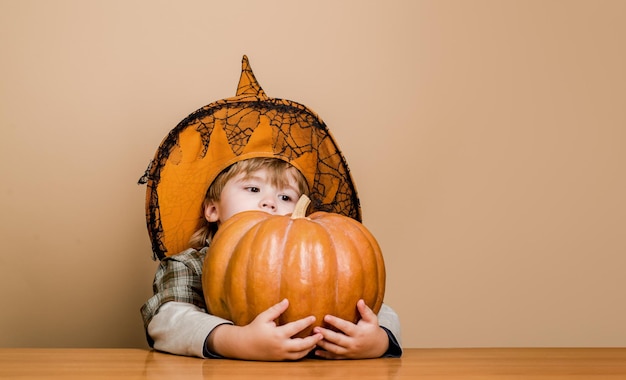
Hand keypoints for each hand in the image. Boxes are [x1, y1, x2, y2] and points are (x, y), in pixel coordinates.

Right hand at [207, 299, 321, 360]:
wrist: (244, 345)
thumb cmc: (254, 329)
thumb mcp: (264, 317)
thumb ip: (276, 309)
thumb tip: (287, 300)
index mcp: (278, 334)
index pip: (296, 328)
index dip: (306, 322)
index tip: (313, 317)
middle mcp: (281, 346)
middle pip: (302, 345)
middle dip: (313, 340)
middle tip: (321, 334)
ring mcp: (281, 354)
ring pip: (300, 354)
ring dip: (309, 348)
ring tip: (316, 341)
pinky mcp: (280, 359)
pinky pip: (294, 358)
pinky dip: (302, 353)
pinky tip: (307, 348)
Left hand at [313, 299, 388, 358]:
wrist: (378, 347)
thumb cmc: (373, 330)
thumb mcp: (372, 320)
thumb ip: (365, 311)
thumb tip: (360, 301)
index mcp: (359, 333)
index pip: (346, 327)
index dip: (336, 322)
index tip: (326, 316)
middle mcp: (353, 343)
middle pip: (338, 339)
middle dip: (326, 334)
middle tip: (315, 329)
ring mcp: (349, 352)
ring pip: (334, 349)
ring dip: (323, 344)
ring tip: (312, 338)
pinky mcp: (346, 357)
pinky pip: (335, 357)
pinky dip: (325, 355)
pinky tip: (316, 351)